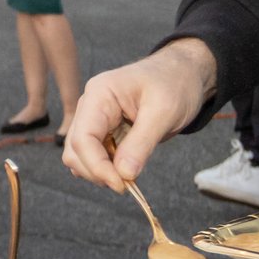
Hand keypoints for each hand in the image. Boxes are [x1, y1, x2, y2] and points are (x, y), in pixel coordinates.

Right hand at [62, 38, 216, 186]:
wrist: (183, 73)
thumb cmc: (175, 84)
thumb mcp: (164, 112)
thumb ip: (142, 143)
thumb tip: (123, 174)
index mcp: (100, 94)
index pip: (83, 138)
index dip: (97, 166)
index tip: (121, 185)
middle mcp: (90, 106)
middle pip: (75, 149)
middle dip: (97, 171)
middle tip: (127, 184)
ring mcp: (94, 118)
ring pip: (79, 155)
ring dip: (99, 171)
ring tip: (128, 176)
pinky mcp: (103, 130)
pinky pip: (93, 154)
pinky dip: (105, 167)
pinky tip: (125, 168)